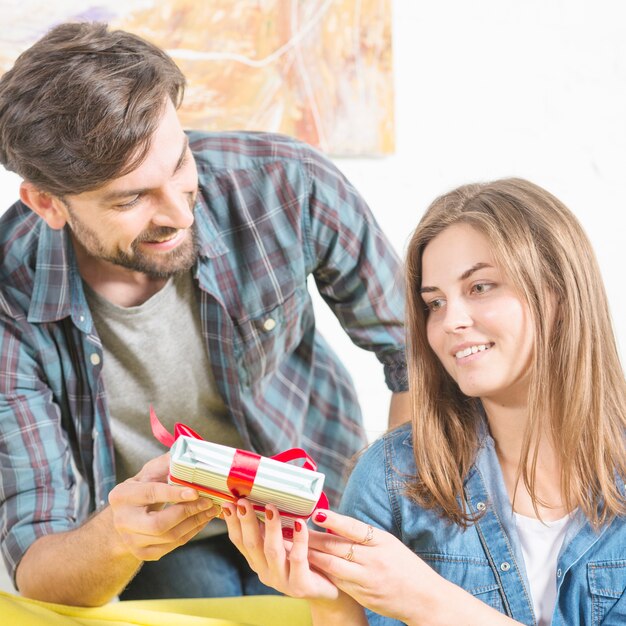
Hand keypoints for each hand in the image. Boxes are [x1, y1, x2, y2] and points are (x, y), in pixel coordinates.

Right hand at [107, 453, 219, 560]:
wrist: (125, 516)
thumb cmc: (141, 489)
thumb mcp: (148, 473)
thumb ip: (166, 464)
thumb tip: (189, 453)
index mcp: (122, 495)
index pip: (150, 494)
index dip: (174, 494)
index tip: (196, 492)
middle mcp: (123, 521)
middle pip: (158, 524)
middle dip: (188, 512)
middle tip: (209, 502)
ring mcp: (131, 541)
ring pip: (169, 537)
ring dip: (195, 522)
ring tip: (211, 509)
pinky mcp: (144, 553)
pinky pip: (173, 545)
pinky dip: (192, 532)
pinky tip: (202, 519)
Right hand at [222, 499, 339, 599]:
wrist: (327, 590)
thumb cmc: (305, 562)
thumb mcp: (284, 546)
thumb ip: (271, 533)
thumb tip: (262, 502)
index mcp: (259, 563)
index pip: (241, 542)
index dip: (233, 523)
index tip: (228, 503)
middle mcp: (266, 573)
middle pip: (252, 545)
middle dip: (247, 522)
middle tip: (244, 502)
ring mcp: (282, 581)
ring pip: (272, 551)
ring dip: (270, 528)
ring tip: (271, 508)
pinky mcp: (300, 585)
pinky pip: (298, 558)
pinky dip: (299, 539)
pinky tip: (299, 523)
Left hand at [307, 509, 439, 623]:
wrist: (424, 599)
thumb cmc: (406, 566)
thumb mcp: (389, 543)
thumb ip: (364, 536)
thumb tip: (336, 523)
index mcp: (382, 541)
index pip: (354, 528)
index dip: (334, 520)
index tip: (316, 513)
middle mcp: (374, 560)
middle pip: (338, 547)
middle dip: (313, 539)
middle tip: (293, 529)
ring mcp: (367, 580)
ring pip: (333, 565)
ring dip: (312, 556)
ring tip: (295, 547)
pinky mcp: (363, 595)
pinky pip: (338, 582)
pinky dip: (323, 573)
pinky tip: (310, 566)